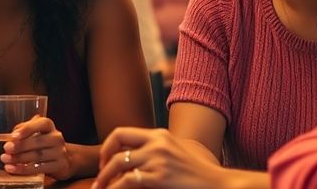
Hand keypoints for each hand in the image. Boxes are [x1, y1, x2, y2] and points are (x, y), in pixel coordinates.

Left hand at [0, 115, 72, 179]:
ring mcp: (60, 152)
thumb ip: (22, 130)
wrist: (61, 159)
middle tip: (6, 149)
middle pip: (38, 141)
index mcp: (49, 126)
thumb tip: (11, 137)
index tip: (13, 136)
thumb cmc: (41, 143)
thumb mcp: (34, 132)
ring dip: (19, 158)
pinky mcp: (59, 165)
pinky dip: (24, 169)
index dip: (27, 129)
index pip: (41, 123)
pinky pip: (39, 168)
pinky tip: (13, 168)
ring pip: (38, 156)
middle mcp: (56, 137)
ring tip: (6, 159)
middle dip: (20, 146)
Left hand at [92, 127, 226, 188]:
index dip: (108, 145)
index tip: (105, 160)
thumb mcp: (176, 153)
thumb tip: (134, 160)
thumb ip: (156, 151)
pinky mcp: (159, 177)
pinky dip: (115, 188)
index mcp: (159, 135)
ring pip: (117, 164)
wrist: (218, 184)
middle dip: (102, 160)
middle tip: (99, 177)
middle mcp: (157, 143)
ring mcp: (158, 159)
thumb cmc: (197, 174)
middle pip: (116, 143)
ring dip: (104, 178)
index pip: (122, 132)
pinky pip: (127, 181)